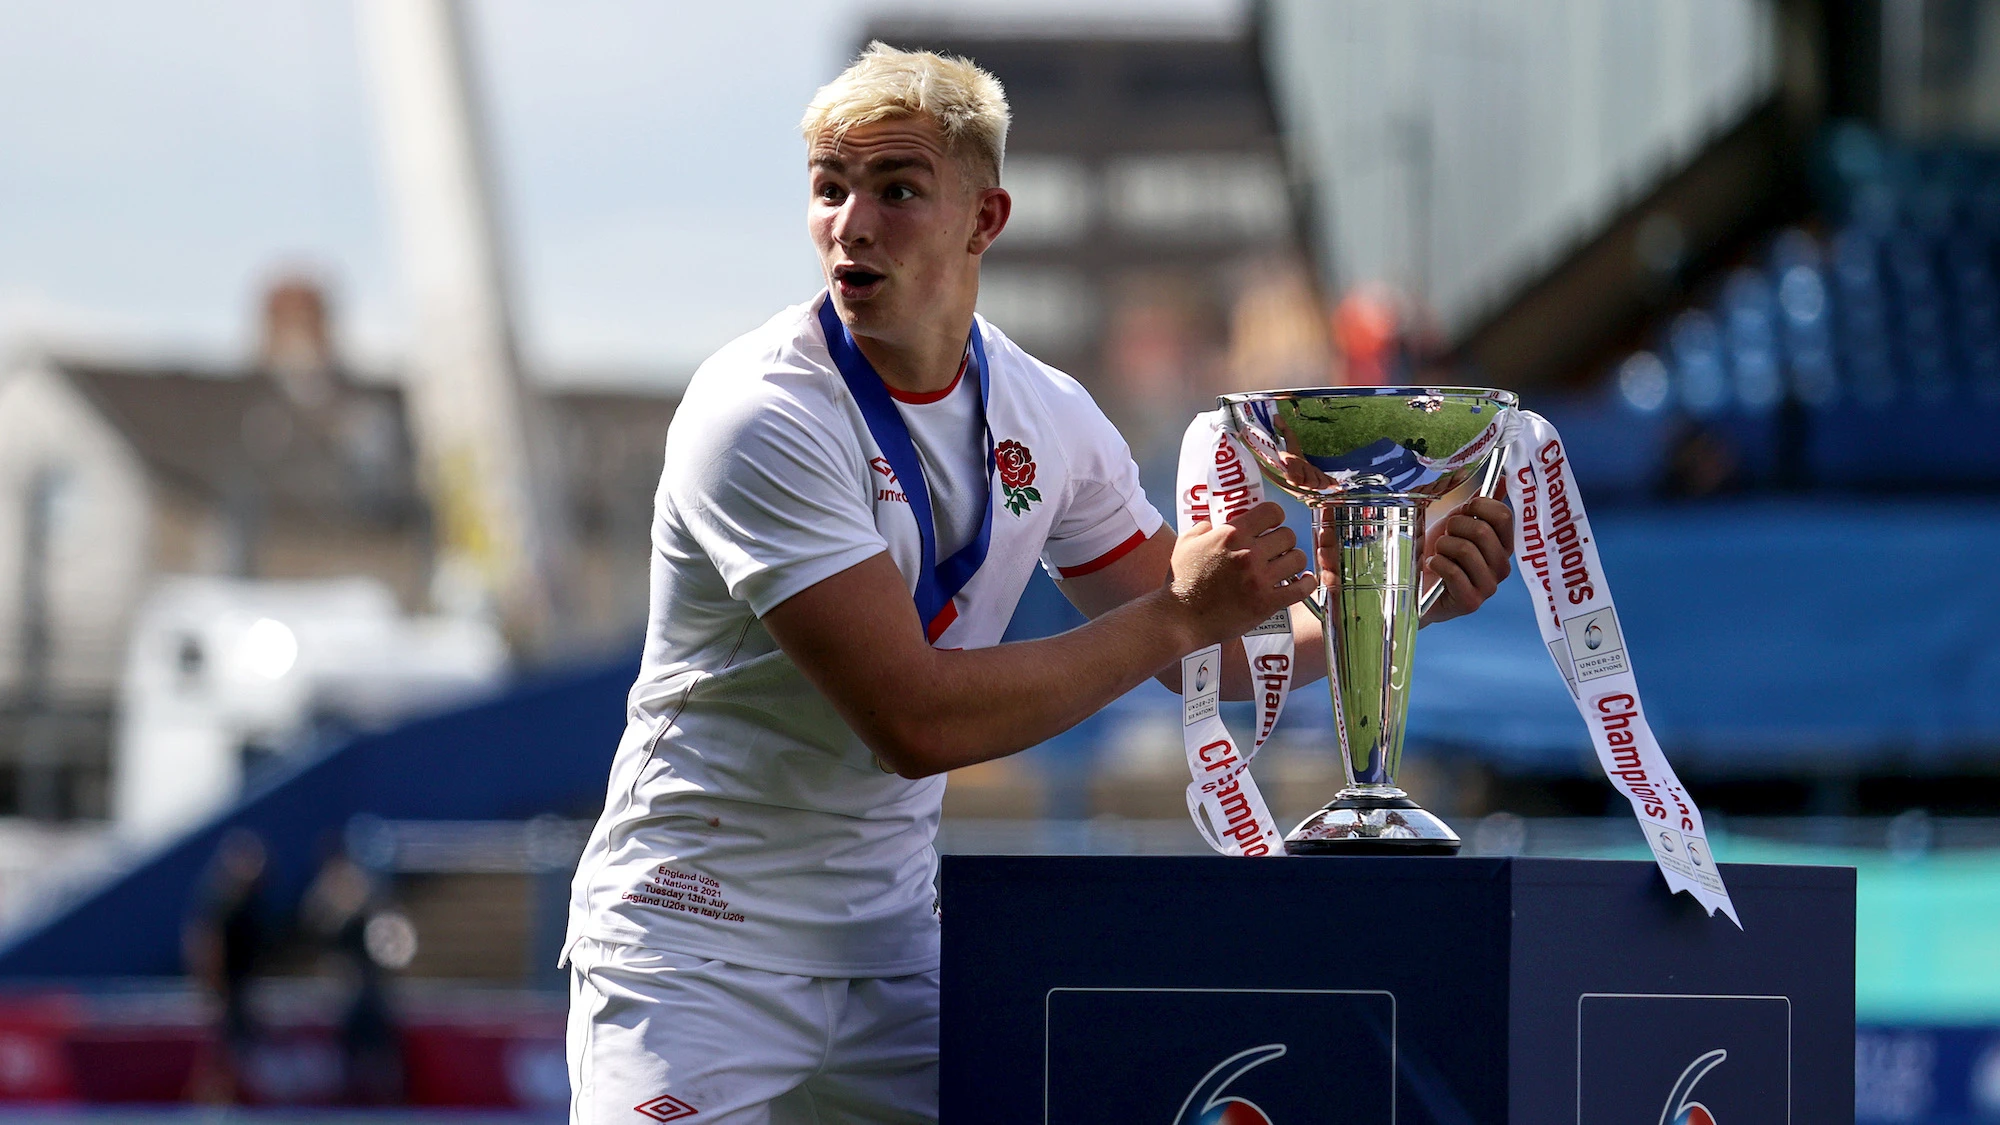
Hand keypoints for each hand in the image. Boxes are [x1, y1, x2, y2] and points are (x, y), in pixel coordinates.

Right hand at [1165, 501, 1317, 647]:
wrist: (1180, 620)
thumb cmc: (1180, 582)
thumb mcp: (1185, 544)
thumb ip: (1203, 528)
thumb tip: (1214, 523)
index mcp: (1231, 534)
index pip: (1272, 512)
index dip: (1275, 516)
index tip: (1272, 524)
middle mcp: (1249, 554)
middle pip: (1288, 535)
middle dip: (1284, 540)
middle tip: (1276, 549)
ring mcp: (1260, 579)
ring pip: (1298, 559)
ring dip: (1294, 561)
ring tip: (1286, 566)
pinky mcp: (1267, 603)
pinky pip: (1302, 588)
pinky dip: (1307, 583)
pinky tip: (1303, 581)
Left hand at [1418, 495, 1513, 624]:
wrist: (1415, 585)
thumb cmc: (1439, 553)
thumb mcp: (1457, 523)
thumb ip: (1480, 505)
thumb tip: (1504, 480)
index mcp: (1503, 545)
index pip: (1504, 516)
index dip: (1479, 506)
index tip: (1463, 509)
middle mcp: (1501, 567)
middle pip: (1483, 531)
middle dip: (1455, 527)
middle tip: (1445, 535)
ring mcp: (1488, 586)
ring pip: (1465, 550)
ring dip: (1443, 546)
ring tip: (1438, 553)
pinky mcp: (1471, 602)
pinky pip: (1452, 571)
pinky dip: (1435, 563)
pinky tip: (1432, 567)